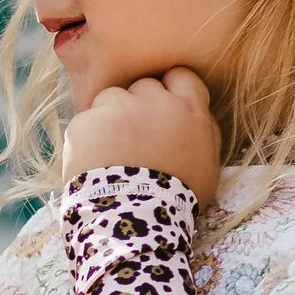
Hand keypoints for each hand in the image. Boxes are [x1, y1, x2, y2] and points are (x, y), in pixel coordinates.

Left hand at [60, 66, 221, 203]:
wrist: (135, 218)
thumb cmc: (179, 197)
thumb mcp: (209, 165)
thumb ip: (206, 132)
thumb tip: (200, 114)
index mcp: (188, 109)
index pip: (179, 76)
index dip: (169, 89)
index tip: (162, 107)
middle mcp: (153, 100)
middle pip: (143, 87)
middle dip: (139, 106)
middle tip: (136, 138)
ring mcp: (117, 108)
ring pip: (111, 98)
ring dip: (111, 118)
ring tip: (111, 152)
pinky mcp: (86, 121)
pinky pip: (86, 121)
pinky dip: (87, 139)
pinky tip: (93, 162)